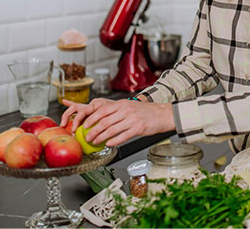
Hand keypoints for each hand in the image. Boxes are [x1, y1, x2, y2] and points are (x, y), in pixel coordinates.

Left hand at [60, 98, 175, 146]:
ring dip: (100, 137)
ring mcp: (132, 119)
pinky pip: (122, 136)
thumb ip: (118, 111)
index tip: (85, 125)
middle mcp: (126, 110)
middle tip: (87, 136)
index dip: (91, 119)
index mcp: (122, 104)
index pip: (102, 110)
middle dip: (93, 131)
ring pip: (111, 130)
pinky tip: (108, 144)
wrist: (164, 114)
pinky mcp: (138, 128)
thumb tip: (102, 120)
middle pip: (104, 121)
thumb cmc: (148, 112)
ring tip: (95, 142)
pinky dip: (113, 141)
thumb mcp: (131, 107)